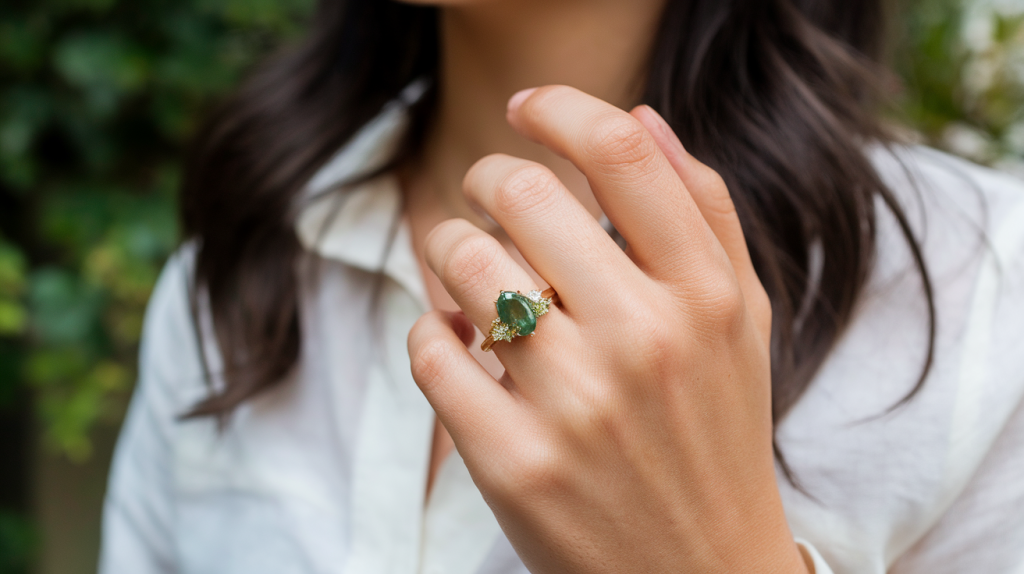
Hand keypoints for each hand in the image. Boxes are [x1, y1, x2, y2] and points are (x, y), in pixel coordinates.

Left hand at [407, 85, 808, 573]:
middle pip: (521, 191)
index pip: (620, 153)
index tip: (527, 107)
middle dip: (485, 180)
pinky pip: (431, 349)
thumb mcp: (742, 319)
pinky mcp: (513, 462)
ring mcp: (576, 404)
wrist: (703, 572)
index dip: (558, 108)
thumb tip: (638, 116)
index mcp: (708, 296)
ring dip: (450, 250)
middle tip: (486, 199)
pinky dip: (432, 331)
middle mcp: (646, 341)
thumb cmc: (715, 431)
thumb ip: (703, 210)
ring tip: (469, 274)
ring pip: (463, 262)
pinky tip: (460, 342)